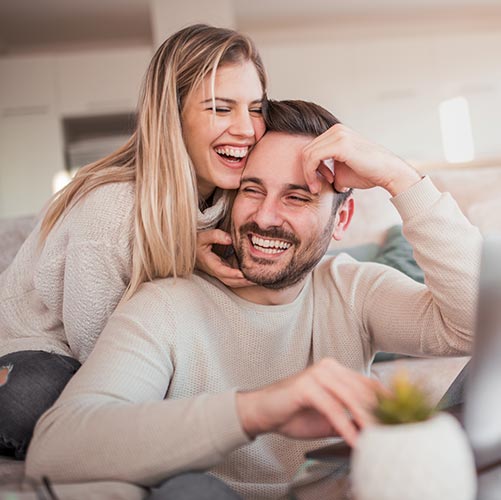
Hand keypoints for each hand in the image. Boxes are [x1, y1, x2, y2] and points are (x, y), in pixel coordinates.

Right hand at [196, 229, 253, 287]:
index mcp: (210, 263)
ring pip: (232, 281)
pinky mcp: (224, 270)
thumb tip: (229, 239)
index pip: (221, 271)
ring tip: (258, 279)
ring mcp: (220, 272)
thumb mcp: (203, 236)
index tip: (242, 274)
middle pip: (230, 280)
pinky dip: (243, 279)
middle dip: (242, 282)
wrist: (192, 249)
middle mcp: (215, 270)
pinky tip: (253, 275)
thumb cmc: (197, 243)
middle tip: (256, 279)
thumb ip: (215, 236)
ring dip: (244, 282)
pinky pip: (234, 278)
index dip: (232, 274)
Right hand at [236, 358, 387, 446]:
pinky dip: (346, 427)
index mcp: (336, 370)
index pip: (369, 384)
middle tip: (397, 435)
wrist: (262, 412)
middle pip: (364, 392)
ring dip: (368, 422)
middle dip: (381, 415)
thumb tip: (376, 434)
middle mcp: (329, 367)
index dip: (387, 402)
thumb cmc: (294, 413)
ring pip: (351, 398)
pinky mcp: (307, 386)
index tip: (405, 419)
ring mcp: (317, 374)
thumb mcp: (329, 419)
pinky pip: (333, 408)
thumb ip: (351, 421)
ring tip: (381, 441)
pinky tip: (355, 441)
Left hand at [302, 124, 420, 195]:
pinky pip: (313, 157)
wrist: (388, 173)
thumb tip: (313, 179)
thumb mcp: (341, 171)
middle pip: (306, 150)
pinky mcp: (340, 144)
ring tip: (317, 188)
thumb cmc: (367, 173)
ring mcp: (338, 134)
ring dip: (308, 174)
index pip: (311, 149)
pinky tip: (321, 184)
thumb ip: (326, 170)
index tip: (318, 183)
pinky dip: (311, 173)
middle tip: (315, 187)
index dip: (310, 168)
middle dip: (307, 171)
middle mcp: (336, 130)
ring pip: (307, 154)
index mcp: (336, 133)